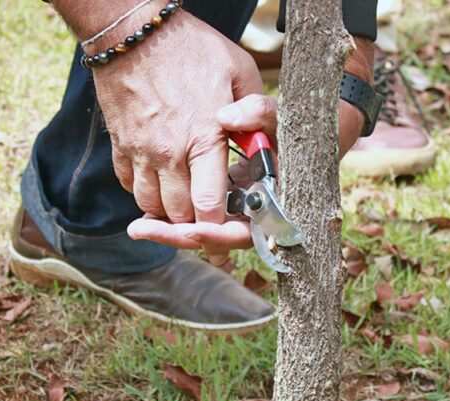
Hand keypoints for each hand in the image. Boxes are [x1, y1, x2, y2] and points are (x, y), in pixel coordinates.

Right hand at [89, 7, 261, 254]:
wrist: (134, 31)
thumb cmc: (191, 47)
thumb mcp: (239, 71)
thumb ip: (255, 112)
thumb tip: (262, 143)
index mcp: (204, 139)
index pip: (208, 206)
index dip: (219, 227)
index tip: (226, 230)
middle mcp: (170, 153)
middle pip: (179, 215)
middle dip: (195, 223)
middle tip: (208, 218)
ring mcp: (141, 151)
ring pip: (150, 205)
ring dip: (168, 210)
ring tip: (184, 202)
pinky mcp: (120, 144)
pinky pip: (129, 185)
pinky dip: (143, 191)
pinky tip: (159, 181)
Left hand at [128, 54, 373, 256]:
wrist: (311, 136)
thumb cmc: (297, 127)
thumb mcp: (282, 116)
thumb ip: (259, 112)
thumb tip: (225, 117)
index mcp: (272, 206)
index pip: (243, 233)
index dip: (217, 234)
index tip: (191, 229)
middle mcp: (255, 217)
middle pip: (214, 239)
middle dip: (179, 237)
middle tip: (142, 230)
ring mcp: (239, 214)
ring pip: (202, 232)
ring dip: (171, 231)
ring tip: (137, 227)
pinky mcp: (226, 205)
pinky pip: (199, 218)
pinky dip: (175, 217)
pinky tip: (147, 213)